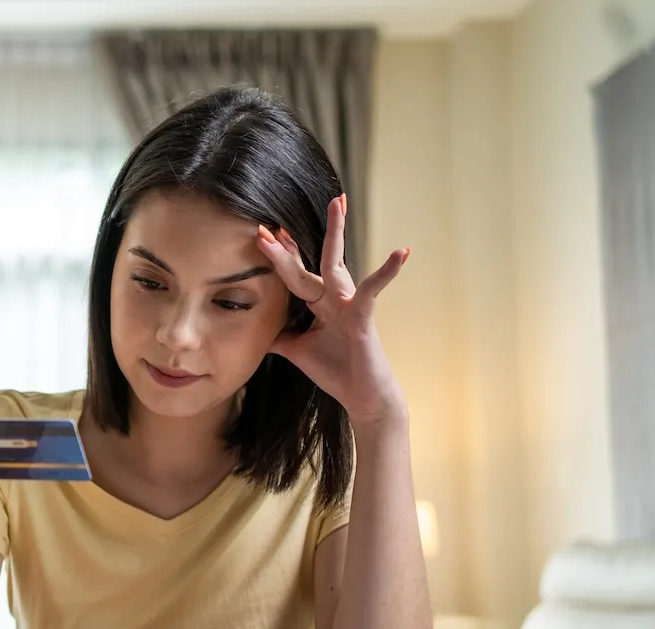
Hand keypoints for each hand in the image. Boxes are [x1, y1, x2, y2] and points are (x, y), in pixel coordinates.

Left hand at [255, 194, 408, 426]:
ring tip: (337, 203)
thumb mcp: (297, 351)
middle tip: (270, 222)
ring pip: (337, 265)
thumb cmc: (336, 372)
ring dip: (336, 233)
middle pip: (311, 263)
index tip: (260, 236)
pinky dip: (386, 272)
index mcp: (319, 305)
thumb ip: (277, 335)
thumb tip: (253, 327)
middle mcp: (334, 299)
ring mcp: (349, 306)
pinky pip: (372, 291)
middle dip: (291, 244)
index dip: (279, 257)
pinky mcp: (364, 318)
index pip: (295, 276)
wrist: (363, 398)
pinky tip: (401, 252)